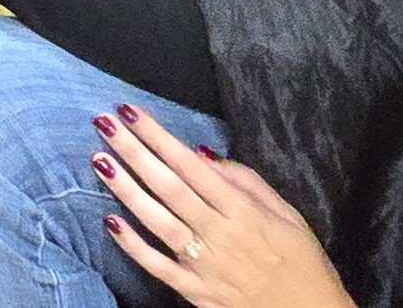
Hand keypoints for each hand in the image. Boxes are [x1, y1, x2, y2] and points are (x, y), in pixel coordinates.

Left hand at [98, 110, 358, 307]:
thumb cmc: (302, 261)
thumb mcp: (288, 214)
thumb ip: (246, 182)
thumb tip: (201, 155)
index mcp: (243, 212)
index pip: (191, 166)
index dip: (159, 137)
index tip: (131, 112)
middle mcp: (220, 235)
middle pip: (168, 187)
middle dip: (134, 152)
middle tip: (104, 122)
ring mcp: (205, 265)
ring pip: (157, 222)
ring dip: (126, 190)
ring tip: (100, 160)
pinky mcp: (196, 292)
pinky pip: (158, 267)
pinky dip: (133, 246)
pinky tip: (110, 222)